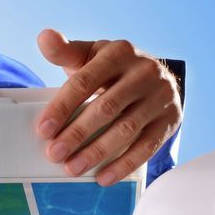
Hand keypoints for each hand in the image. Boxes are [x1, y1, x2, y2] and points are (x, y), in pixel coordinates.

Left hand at [35, 29, 181, 185]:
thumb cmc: (111, 69)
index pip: (84, 81)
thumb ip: (65, 51)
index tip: (43, 130)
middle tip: (54, 154)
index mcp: (119, 53)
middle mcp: (144, 72)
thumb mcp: (89, 55)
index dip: (62, 107)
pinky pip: (147, 146)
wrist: (155, 76)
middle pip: (105, 107)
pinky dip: (123, 164)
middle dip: (77, 134)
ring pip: (126, 129)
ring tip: (72, 168)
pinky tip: (103, 177)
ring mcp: (160, 97)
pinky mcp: (170, 120)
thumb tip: (44, 36)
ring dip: (97, 152)